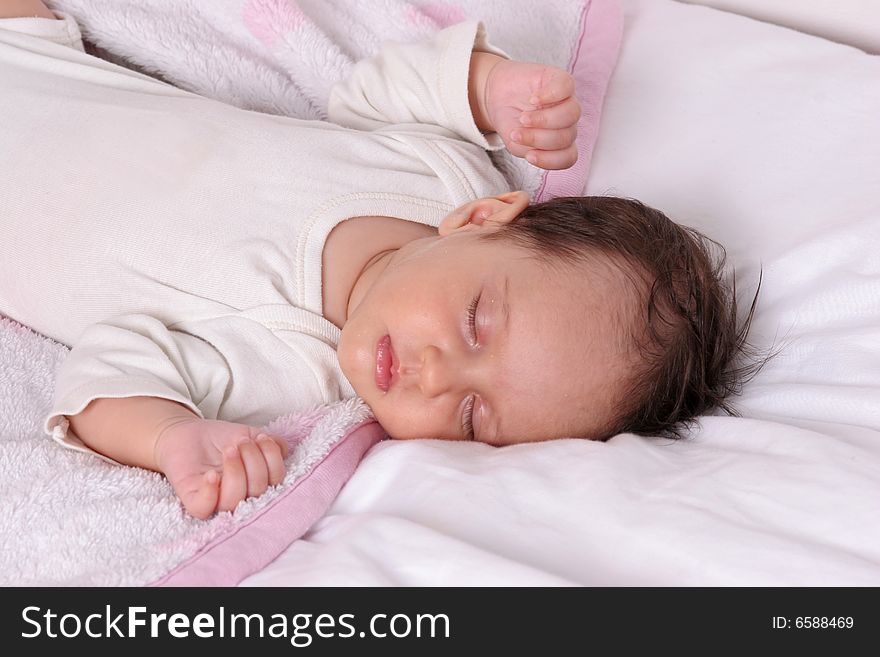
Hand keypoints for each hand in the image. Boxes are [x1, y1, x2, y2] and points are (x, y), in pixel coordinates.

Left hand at [153, 417, 288, 518]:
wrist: (186, 432)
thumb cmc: (219, 438)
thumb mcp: (251, 435)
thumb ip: (271, 444)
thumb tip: (283, 450)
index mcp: (256, 484)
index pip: (276, 481)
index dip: (273, 458)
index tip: (261, 437)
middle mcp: (240, 496)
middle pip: (258, 490)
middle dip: (253, 460)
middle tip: (240, 442)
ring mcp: (216, 500)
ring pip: (234, 501)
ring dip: (236, 470)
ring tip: (229, 450)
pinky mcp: (193, 501)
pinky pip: (205, 507)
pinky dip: (211, 491)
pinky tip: (211, 474)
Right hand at [483, 58, 580, 169]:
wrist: (498, 95)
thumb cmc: (510, 121)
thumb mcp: (515, 143)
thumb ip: (527, 149)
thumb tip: (533, 149)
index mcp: (560, 142)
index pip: (568, 157)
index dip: (550, 160)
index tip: (528, 156)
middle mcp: (568, 123)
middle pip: (567, 137)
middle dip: (539, 138)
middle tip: (517, 133)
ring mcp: (567, 100)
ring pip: (571, 114)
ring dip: (544, 119)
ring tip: (523, 118)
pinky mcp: (561, 79)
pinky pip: (566, 87)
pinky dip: (550, 95)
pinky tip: (533, 99)